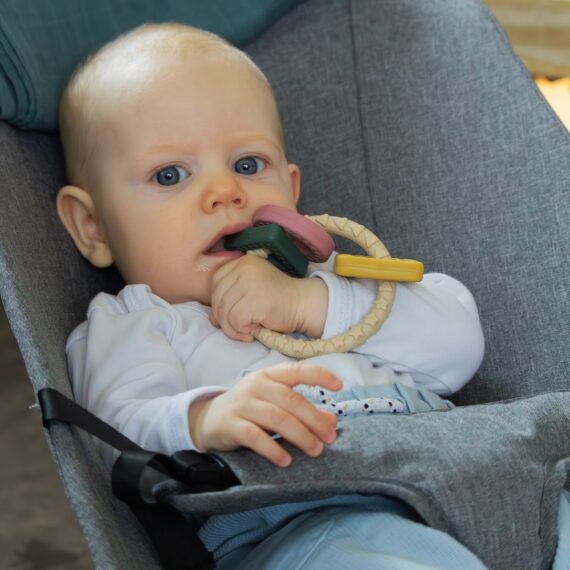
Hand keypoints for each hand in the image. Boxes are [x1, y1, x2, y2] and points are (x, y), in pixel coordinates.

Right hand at [188, 362, 341, 466]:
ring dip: (300, 435)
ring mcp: (242, 404)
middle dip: (314, 419)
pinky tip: (286, 460)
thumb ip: (302, 409)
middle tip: (330, 438)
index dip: (319, 375)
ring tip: (315, 450)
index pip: (297, 370)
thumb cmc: (249, 409)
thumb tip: (332, 420)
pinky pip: (254, 436)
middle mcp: (256, 385)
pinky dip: (272, 449)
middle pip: (291, 400)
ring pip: (276, 417)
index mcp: (269, 375)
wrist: (207, 420)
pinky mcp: (230, 424)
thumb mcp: (275, 404)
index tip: (339, 386)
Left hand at [209, 254, 327, 340]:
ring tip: (248, 330)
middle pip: (217, 299)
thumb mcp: (251, 289)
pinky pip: (235, 322)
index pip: (215, 283)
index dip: (219, 302)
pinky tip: (254, 330)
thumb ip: (231, 297)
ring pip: (224, 313)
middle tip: (240, 328)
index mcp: (241, 262)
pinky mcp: (255, 300)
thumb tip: (212, 318)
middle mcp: (243, 268)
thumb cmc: (277, 300)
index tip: (233, 313)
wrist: (304, 304)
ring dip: (233, 329)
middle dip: (224, 319)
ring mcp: (249, 283)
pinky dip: (242, 331)